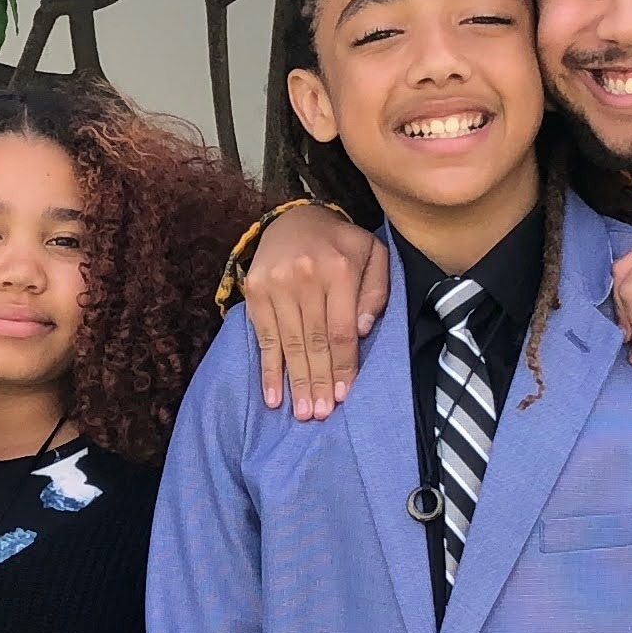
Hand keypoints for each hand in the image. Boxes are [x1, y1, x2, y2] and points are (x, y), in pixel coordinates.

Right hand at [242, 205, 388, 419]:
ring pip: (289, 343)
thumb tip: (362, 329)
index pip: (341, 329)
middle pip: (314, 340)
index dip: (343, 365)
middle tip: (320, 414)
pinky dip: (268, 369)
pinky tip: (273, 395)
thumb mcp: (373, 254)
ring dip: (295, 381)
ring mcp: (276, 284)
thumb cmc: (341, 244)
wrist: (294, 218)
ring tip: (302, 412)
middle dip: (318, 380)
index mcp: (339, 269)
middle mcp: (306, 276)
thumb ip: (376, 290)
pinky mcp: (255, 291)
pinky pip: (264, 337)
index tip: (344, 395)